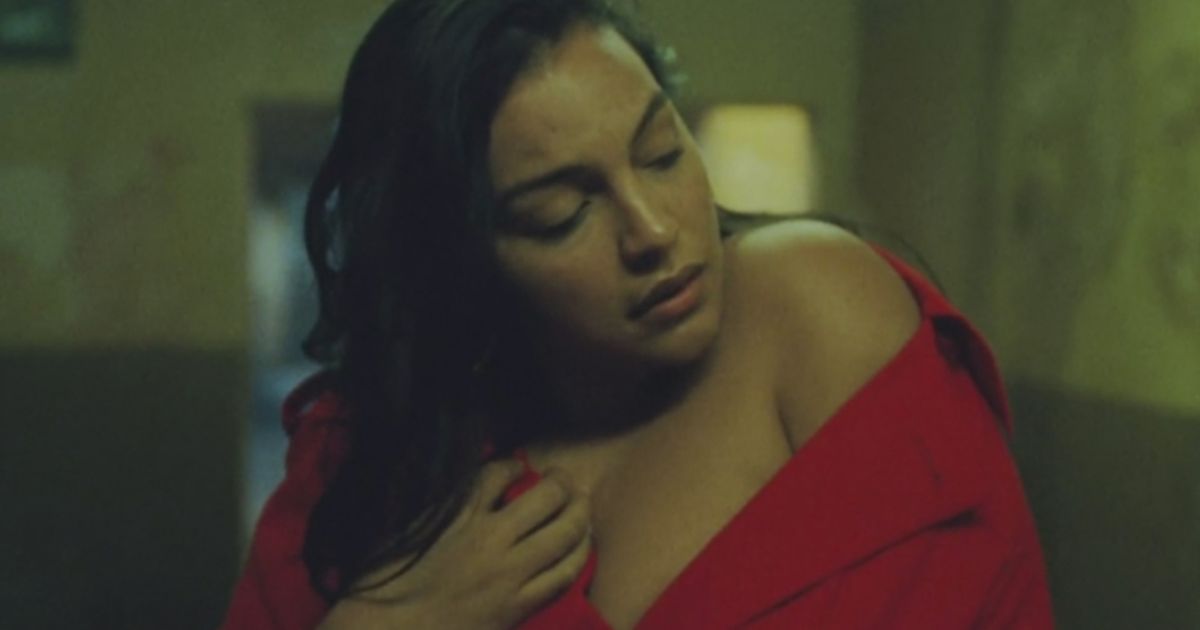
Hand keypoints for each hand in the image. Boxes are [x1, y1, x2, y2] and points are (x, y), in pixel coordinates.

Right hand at [317, 459, 592, 629]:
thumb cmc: (387, 585)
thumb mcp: (410, 532)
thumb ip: (442, 510)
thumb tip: (467, 494)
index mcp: (458, 515)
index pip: (497, 473)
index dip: (514, 464)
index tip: (519, 466)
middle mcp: (490, 538)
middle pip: (545, 497)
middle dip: (562, 483)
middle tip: (566, 481)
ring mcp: (509, 573)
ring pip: (564, 534)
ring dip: (580, 516)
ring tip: (583, 507)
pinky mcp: (518, 606)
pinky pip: (563, 576)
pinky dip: (577, 558)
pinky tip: (580, 550)